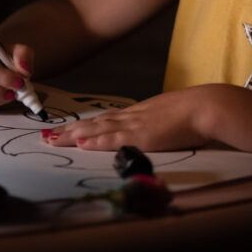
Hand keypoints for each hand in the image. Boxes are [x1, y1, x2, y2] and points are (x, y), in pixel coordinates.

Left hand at [43, 86, 216, 151]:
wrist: (207, 106)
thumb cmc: (194, 113)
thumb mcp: (167, 118)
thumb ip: (153, 124)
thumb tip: (147, 132)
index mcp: (135, 114)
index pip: (101, 120)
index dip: (81, 126)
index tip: (63, 130)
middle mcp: (130, 117)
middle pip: (92, 124)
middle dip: (68, 131)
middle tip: (44, 136)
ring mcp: (135, 125)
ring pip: (96, 130)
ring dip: (73, 136)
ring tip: (51, 140)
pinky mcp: (143, 135)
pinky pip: (115, 139)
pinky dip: (97, 142)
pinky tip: (82, 145)